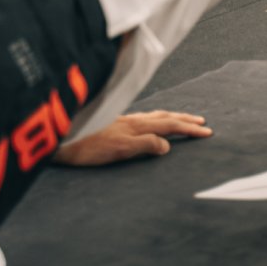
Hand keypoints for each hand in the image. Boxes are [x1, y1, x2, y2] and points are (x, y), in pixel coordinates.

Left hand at [51, 111, 212, 165]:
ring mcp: (123, 120)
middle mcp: (133, 120)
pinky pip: (143, 117)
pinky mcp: (113, 122)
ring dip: (172, 116)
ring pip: (154, 115)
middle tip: (202, 122)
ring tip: (182, 117)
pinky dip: (155, 117)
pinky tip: (149, 120)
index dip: (189, 129)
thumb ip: (145, 145)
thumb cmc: (86, 148)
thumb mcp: (119, 150)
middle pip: (165, 116)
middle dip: (185, 119)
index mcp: (138, 126)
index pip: (171, 125)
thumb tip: (167, 146)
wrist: (59, 140)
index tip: (207, 132)